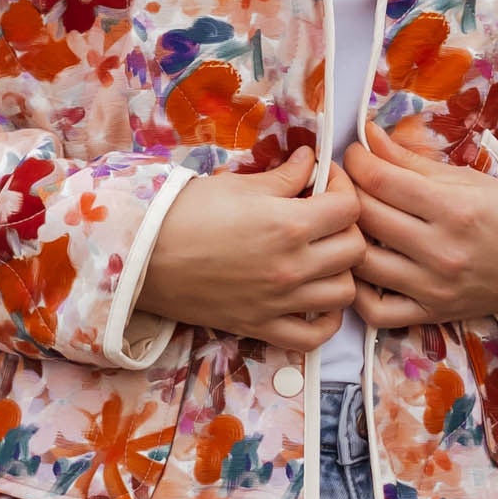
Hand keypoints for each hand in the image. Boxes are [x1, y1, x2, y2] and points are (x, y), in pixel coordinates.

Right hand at [136, 144, 366, 355]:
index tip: (327, 181)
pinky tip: (316, 301)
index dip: (344, 187)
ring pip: (344, 293)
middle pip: (355, 249)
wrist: (142, 258)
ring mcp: (279, 302)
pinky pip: (315, 337)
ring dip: (341, 272)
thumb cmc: (184, 214)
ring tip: (322, 257)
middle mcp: (292, 267)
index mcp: (288, 224)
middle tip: (325, 217)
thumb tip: (309, 161)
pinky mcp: (261, 327)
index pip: (349, 206)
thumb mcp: (237, 185)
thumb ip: (283, 177)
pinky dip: (326, 322)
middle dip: (347, 227)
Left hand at [341, 123, 497, 333]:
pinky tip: (360, 268)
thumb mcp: (466, 179)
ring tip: (349, 221)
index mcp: (455, 209)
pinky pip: (376, 312)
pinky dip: (357, 291)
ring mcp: (435, 287)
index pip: (383, 181)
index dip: (357, 161)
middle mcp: (443, 251)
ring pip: (362, 262)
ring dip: (346, 237)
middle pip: (368, 217)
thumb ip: (411, 161)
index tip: (353, 154)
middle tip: (345, 181)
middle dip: (346, 191)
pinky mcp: (431, 314)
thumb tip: (368, 136)